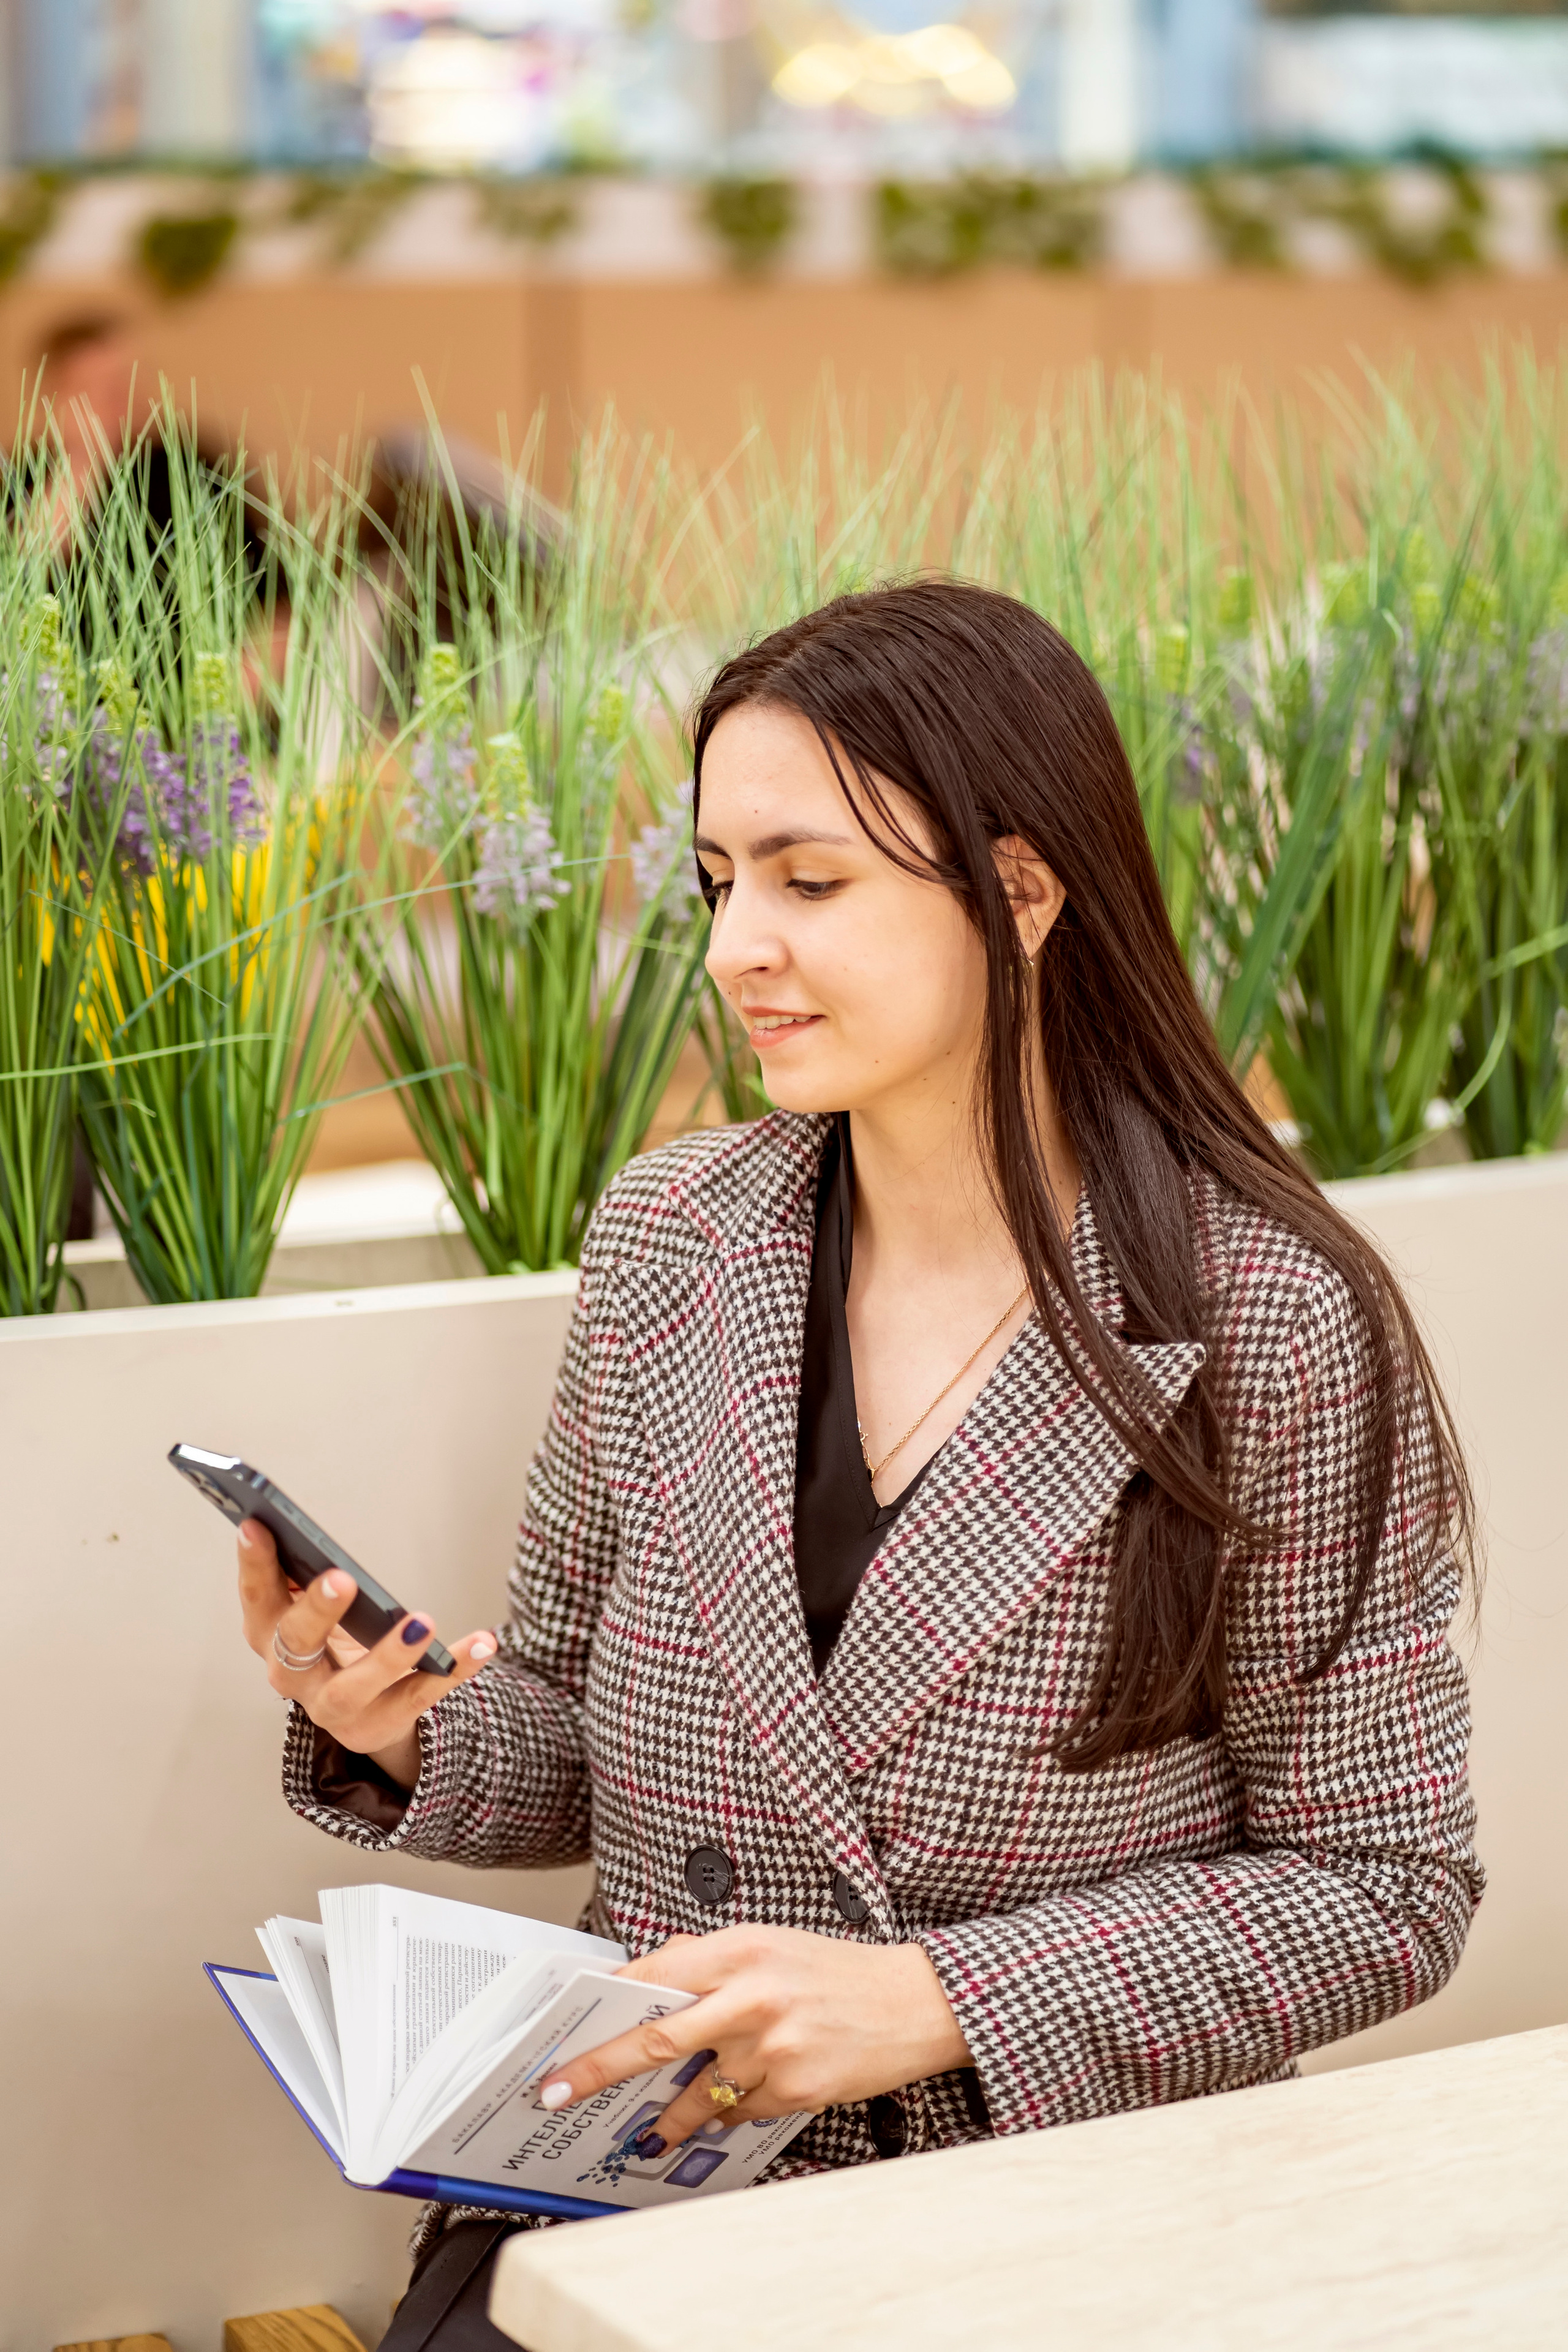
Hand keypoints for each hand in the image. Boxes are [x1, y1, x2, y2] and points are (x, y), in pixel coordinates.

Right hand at [236, 1518, 496, 1791]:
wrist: (362, 1713)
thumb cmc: (333, 1644)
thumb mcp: (312, 1610)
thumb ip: (303, 1575)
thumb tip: (295, 1525)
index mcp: (271, 1637)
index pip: (257, 1599)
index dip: (253, 1565)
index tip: (256, 1524)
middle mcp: (293, 1676)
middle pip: (296, 1644)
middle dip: (316, 1610)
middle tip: (343, 1578)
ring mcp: (334, 1709)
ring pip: (354, 1687)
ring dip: (388, 1654)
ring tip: (422, 1621)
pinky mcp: (380, 1724)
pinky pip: (421, 1696)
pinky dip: (454, 1668)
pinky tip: (483, 1643)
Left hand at [536, 1924, 971, 2156]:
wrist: (914, 2002)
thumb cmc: (834, 1971)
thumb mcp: (769, 1944)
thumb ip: (708, 1960)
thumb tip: (647, 1980)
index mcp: (741, 1949)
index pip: (653, 1976)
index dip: (604, 2007)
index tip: (565, 2032)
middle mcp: (752, 1997)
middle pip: (655, 2041)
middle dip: (597, 2070)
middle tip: (558, 2090)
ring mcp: (772, 2048)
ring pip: (695, 2094)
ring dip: (667, 2115)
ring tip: (648, 2130)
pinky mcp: (794, 2091)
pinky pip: (736, 2112)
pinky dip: (727, 2112)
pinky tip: (737, 2100)